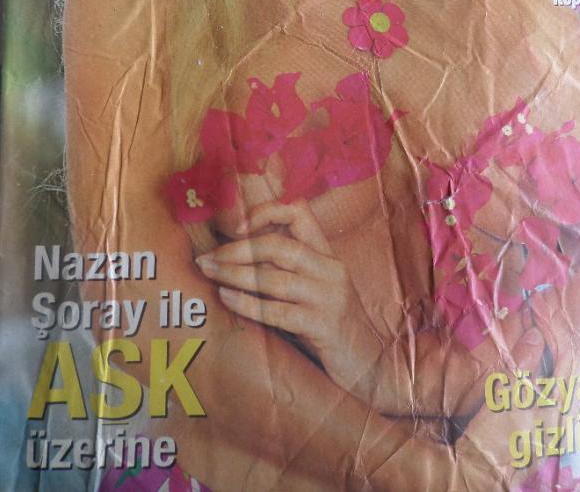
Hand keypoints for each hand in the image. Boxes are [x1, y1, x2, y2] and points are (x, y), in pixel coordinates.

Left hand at [196, 200, 383, 396]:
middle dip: (237, 249)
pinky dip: (247, 303)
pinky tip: (226, 298)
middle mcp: (330, 270)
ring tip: (208, 274)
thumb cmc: (332, 330)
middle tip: (207, 258)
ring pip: (273, 278)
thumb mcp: (315, 292)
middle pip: (278, 246)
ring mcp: (329, 298)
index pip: (300, 212)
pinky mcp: (324, 326)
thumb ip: (287, 272)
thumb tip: (236, 257)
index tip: (237, 226)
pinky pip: (277, 311)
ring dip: (234, 275)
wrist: (371, 368)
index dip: (266, 211)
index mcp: (328, 256)